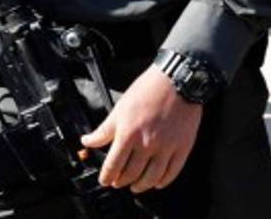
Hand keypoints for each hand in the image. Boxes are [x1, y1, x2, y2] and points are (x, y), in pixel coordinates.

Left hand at [81, 65, 202, 192]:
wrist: (175, 82)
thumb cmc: (146, 91)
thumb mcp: (119, 108)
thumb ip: (104, 130)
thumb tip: (88, 141)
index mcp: (128, 133)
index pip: (114, 164)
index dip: (107, 176)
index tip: (105, 180)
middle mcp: (147, 144)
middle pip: (131, 173)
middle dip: (121, 181)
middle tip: (117, 183)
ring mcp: (166, 148)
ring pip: (151, 177)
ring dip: (141, 186)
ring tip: (135, 187)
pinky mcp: (182, 148)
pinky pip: (172, 172)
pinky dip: (163, 181)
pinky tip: (157, 182)